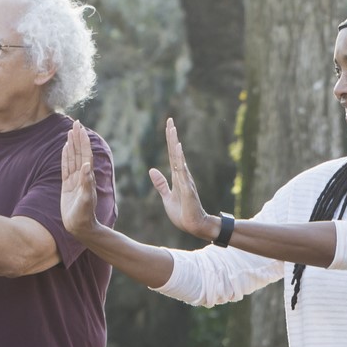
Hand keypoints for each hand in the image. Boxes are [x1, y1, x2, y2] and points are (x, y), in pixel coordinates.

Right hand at [60, 121, 102, 238]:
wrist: (80, 227)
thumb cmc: (84, 216)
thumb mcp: (85, 200)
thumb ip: (86, 183)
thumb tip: (86, 166)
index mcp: (87, 177)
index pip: (85, 155)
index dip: (83, 141)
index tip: (81, 128)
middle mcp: (81, 176)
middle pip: (79, 153)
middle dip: (78, 138)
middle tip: (76, 123)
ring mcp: (74, 180)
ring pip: (72, 158)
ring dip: (71, 145)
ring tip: (70, 132)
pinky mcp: (67, 186)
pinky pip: (65, 167)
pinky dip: (65, 156)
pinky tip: (64, 148)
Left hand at [147, 118, 213, 239]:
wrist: (194, 226)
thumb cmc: (183, 213)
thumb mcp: (167, 197)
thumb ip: (161, 184)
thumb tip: (152, 170)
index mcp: (177, 177)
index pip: (173, 155)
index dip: (170, 141)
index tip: (169, 126)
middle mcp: (183, 175)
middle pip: (176, 152)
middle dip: (172, 136)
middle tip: (170, 120)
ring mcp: (186, 181)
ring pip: (179, 158)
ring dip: (175, 144)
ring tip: (172, 130)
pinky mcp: (188, 189)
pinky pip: (183, 172)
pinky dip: (180, 160)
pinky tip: (178, 149)